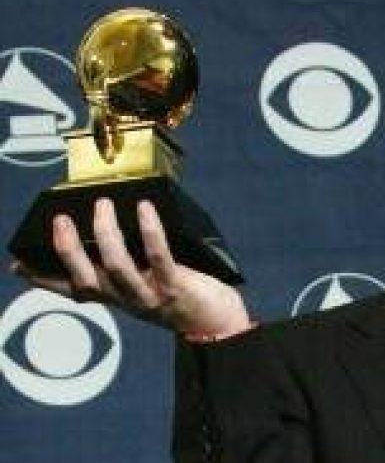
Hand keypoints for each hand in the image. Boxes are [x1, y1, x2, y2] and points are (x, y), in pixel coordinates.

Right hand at [10, 198, 251, 337]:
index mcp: (116, 297)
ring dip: (107, 234)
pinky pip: (159, 257)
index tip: (18, 263)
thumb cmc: (184, 296)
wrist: (219, 325)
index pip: (72, 290)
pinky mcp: (176, 287)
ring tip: (103, 205)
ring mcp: (150, 295)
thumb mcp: (147, 284)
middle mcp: (126, 299)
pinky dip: (150, 232)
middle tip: (60, 219)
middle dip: (69, 250)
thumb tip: (112, 227)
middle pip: (86, 280)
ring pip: (117, 267)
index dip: (43, 279)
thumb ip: (128, 264)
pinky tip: (145, 210)